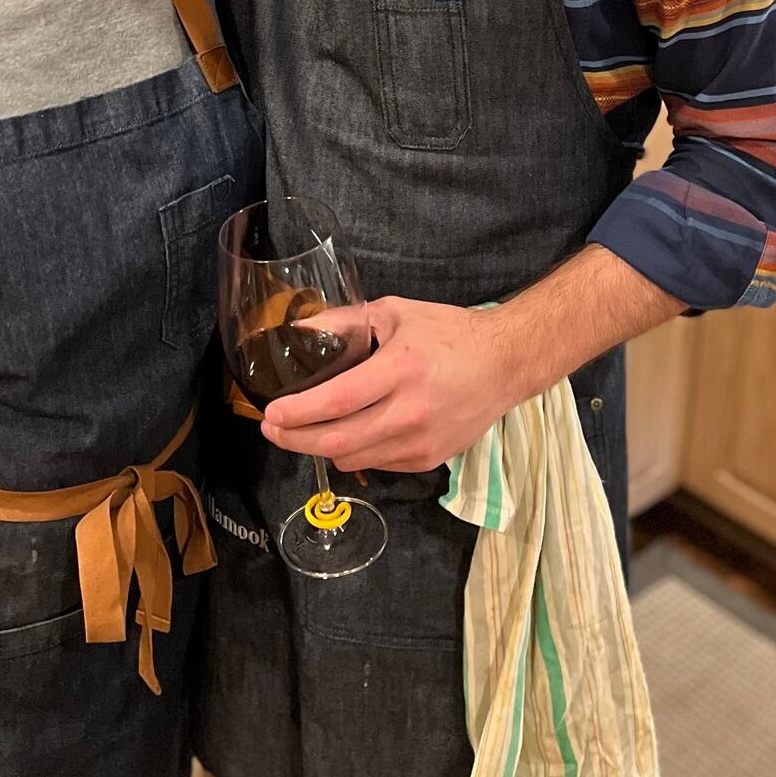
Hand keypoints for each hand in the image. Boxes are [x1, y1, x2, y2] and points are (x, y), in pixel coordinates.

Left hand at [261, 297, 515, 473]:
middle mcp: (410, 413)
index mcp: (400, 370)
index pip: (336, 402)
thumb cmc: (448, 332)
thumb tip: (300, 331)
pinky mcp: (429, 460)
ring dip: (320, 449)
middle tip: (272, 429)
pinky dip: (353, 453)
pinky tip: (345, 435)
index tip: (270, 413)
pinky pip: (377, 464)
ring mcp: (421, 442)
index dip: (297, 413)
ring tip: (300, 432)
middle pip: (337, 441)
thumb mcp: (395, 313)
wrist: (505, 364)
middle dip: (295, 439)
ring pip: (354, 459)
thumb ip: (345, 321)